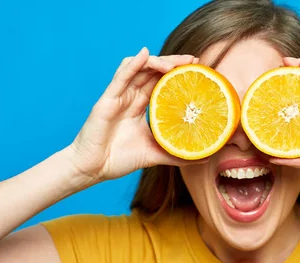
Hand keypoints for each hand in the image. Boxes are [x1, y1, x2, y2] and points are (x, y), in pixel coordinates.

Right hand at [67, 47, 200, 182]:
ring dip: (157, 62)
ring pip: (138, 69)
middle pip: (153, 71)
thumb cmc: (119, 159)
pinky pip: (121, 77)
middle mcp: (130, 97)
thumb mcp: (155, 154)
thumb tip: (206, 155)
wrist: (93, 169)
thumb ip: (178, 153)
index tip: (198, 70)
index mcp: (140, 105)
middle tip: (193, 61)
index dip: (178, 73)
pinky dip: (133, 64)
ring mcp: (119, 96)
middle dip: (173, 62)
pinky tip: (144, 54)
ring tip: (174, 64)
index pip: (161, 82)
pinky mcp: (107, 100)